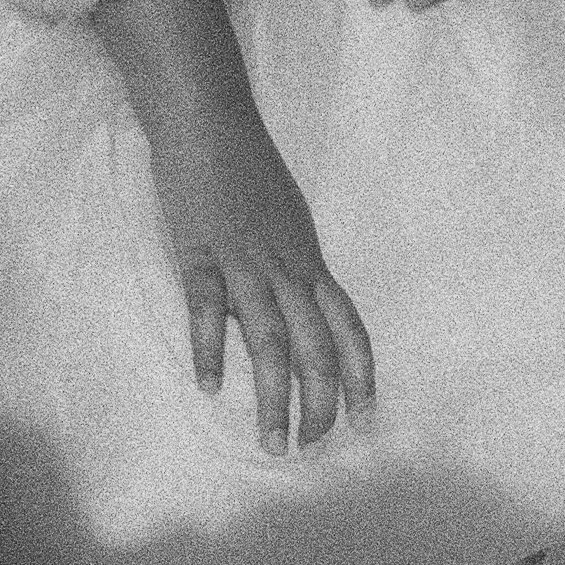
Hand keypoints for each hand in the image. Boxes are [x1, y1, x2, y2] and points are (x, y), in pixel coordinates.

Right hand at [148, 106, 374, 451]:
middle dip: (319, 406)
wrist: (209, 117)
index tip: (364, 420)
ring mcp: (244, 264)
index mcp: (310, 264)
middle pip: (316, 350)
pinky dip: (210, 350)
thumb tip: (299, 312)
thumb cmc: (249, 169)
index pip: (350, 331)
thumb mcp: (290, 223)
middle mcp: (287, 270)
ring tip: (273, 442)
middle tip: (311, 447)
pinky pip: (208, 309)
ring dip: (274, 399)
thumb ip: (296, 271)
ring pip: (270, 342)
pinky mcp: (200, 254)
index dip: (361, 378)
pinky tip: (210, 387)